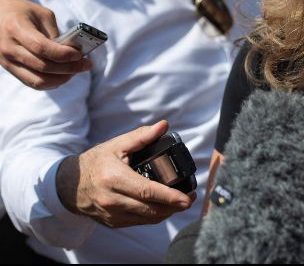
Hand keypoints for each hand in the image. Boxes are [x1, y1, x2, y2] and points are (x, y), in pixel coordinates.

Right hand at [0, 0, 90, 88]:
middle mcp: (9, 48)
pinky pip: (32, 82)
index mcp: (16, 29)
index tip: (80, 54)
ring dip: (62, 79)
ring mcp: (7, 61)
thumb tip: (72, 51)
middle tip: (86, 64)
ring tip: (76, 71)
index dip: (63, 54)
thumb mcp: (41, 14)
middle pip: (43, 67)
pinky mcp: (9, 68)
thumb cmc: (21, 11)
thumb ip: (55, 33)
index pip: (41, 48)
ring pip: (38, 80)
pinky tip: (63, 76)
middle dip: (69, 68)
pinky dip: (50, 83)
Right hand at [55, 121, 194, 227]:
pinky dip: (153, 216)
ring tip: (181, 203)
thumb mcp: (116, 145)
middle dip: (174, 206)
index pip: (147, 191)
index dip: (169, 196)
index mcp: (114, 178)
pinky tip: (163, 208)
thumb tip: (164, 126)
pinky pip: (138, 222)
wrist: (68, 184)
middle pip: (150, 209)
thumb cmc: (95, 162)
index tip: (186, 198)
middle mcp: (112, 199)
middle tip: (190, 199)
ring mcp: (111, 214)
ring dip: (166, 213)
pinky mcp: (112, 222)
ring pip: (146, 219)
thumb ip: (141, 136)